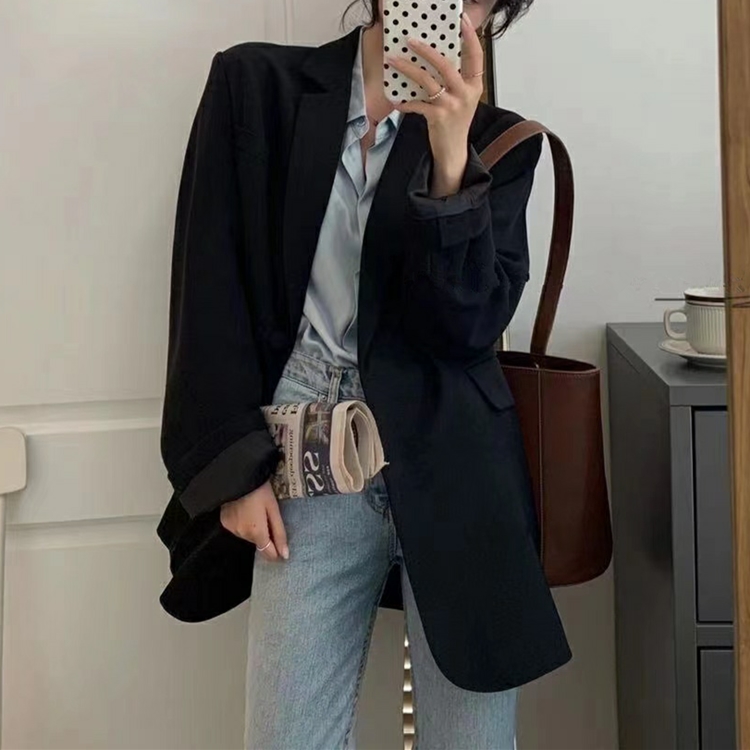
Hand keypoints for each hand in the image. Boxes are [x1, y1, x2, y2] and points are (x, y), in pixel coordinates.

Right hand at [220, 480, 288, 561]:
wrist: (238, 477)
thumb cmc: (260, 491)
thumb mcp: (274, 510)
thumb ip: (279, 533)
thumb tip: (285, 554)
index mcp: (256, 532)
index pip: (268, 553)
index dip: (276, 553)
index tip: (283, 550)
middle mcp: (242, 534)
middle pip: (258, 543)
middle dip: (265, 535)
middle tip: (269, 518)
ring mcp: (231, 529)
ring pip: (248, 536)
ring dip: (254, 530)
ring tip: (256, 512)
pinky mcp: (224, 522)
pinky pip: (238, 529)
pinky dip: (243, 524)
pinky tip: (246, 511)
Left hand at [387, 12, 484, 196]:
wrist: (453, 151)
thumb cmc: (455, 123)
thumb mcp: (462, 99)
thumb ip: (456, 80)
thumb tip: (436, 57)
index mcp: (474, 86)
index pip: (475, 55)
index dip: (469, 36)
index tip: (461, 19)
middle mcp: (465, 94)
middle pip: (446, 65)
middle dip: (426, 50)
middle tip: (411, 40)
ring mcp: (452, 106)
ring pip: (427, 81)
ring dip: (408, 69)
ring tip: (394, 61)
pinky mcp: (438, 118)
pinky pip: (417, 104)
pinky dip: (405, 102)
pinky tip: (397, 101)